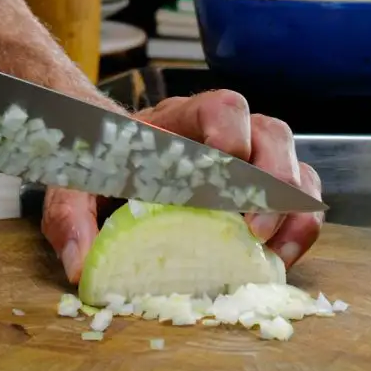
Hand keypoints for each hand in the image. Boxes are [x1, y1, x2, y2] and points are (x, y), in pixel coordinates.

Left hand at [41, 89, 323, 283]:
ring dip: (294, 208)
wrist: (107, 153)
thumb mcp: (76, 181)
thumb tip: (79, 264)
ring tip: (272, 250)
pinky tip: (279, 259)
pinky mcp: (261, 195)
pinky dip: (299, 228)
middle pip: (272, 132)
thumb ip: (70, 214)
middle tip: (251, 227)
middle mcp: (226, 133)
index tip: (223, 171)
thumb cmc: (102, 162)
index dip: (231, 133)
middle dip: (272, 179)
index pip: (222, 106)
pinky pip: (300, 201)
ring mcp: (251, 161)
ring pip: (297, 164)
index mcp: (181, 118)